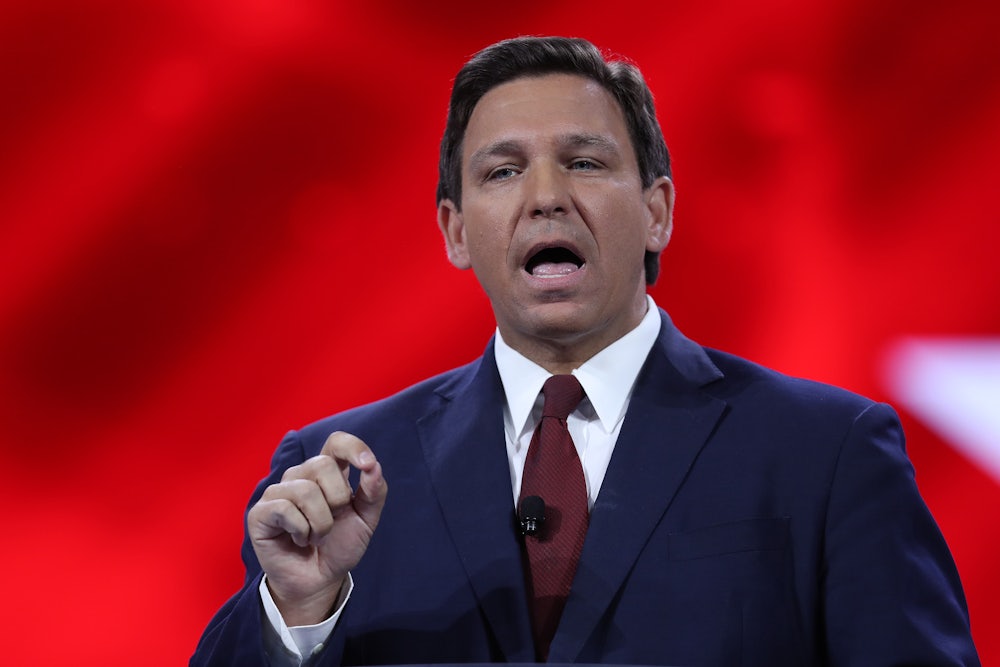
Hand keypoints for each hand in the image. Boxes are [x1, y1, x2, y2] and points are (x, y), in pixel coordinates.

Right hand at [247, 431, 386, 625]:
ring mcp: (278, 492)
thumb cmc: (339, 546)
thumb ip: (374, 492)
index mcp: (327, 473)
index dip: (353, 447)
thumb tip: (373, 466)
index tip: (367, 465)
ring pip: (306, 491)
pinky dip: (301, 531)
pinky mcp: (260, 512)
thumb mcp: (366, 520)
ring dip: (321, 523)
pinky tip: (298, 540)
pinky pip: (285, 510)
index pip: (336, 442)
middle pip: (323, 465)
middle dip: (338, 500)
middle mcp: (300, 476)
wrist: (319, 580)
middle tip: (332, 522)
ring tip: (316, 536)